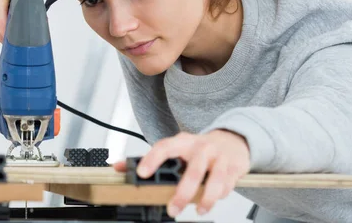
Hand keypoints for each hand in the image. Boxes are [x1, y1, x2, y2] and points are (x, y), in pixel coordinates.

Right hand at [0, 0, 42, 41]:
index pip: (3, 28)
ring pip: (0, 34)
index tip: (29, 36)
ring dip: (12, 32)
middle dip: (17, 34)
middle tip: (30, 27)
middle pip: (2, 34)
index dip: (17, 35)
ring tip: (23, 22)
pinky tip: (14, 19)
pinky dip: (6, 28)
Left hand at [114, 130, 249, 217]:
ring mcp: (219, 157)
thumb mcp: (176, 148)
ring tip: (199, 210)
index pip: (164, 147)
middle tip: (173, 209)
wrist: (232, 140)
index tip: (142, 173)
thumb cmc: (199, 148)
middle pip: (192, 171)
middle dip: (182, 193)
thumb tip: (118, 167)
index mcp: (182, 142)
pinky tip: (212, 199)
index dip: (151, 159)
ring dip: (205, 199)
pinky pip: (227, 186)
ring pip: (214, 181)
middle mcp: (201, 147)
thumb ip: (149, 159)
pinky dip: (219, 196)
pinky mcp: (234, 167)